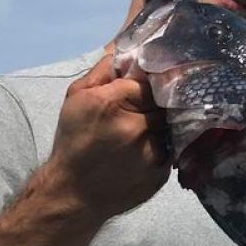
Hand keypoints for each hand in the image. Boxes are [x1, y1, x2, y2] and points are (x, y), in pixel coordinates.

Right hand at [45, 48, 169, 223]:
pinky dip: (163, 146)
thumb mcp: (76, 98)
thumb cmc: (73, 141)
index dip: (148, 83)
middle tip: (146, 109)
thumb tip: (130, 52)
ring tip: (143, 131)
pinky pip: (172, 148)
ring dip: (162, 124)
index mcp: (112, 103)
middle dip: (157, 102)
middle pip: (164, 101)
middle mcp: (136, 127)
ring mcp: (152, 152)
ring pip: (170, 125)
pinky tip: (144, 151)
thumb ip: (104, 71)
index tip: (146, 87)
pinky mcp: (162, 173)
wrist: (74, 194)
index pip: (149, 79)